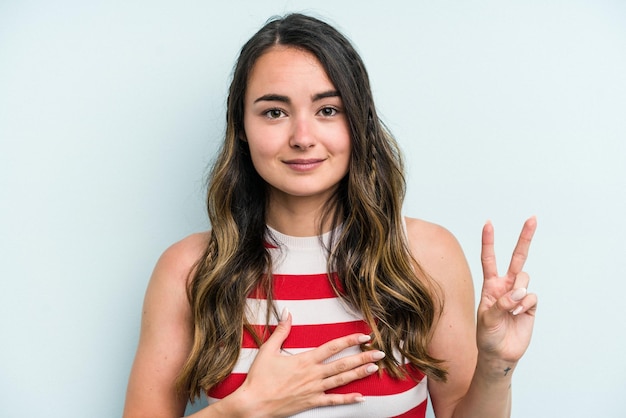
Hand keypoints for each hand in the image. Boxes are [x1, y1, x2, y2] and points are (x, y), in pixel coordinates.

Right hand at [231, 309, 383, 417]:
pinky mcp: (312, 402)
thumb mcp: (268, 350)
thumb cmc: (260, 378)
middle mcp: (313, 374)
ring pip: (342, 380)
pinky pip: (334, 401)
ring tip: (374, 368)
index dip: (350, 341)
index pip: (332, 347)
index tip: (364, 337)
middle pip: (343, 364)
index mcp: (305, 360)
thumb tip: (288, 313)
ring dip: (359, 374)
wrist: (254, 404)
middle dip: (363, 357)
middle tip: (380, 353)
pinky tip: (361, 397)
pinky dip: (348, 399)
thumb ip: (281, 331)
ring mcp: (314, 389)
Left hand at [477, 217, 537, 362]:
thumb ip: (501, 303)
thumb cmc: (487, 335)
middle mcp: (506, 286)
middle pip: (517, 258)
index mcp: (490, 285)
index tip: (488, 223)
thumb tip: (519, 291)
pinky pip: (532, 296)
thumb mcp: (486, 318)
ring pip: (525, 278)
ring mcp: (519, 295)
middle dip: (524, 238)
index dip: (489, 241)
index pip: (489, 259)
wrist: (499, 354)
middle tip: (532, 218)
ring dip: (519, 292)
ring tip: (511, 309)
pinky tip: (518, 315)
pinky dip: (525, 305)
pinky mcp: (531, 306)